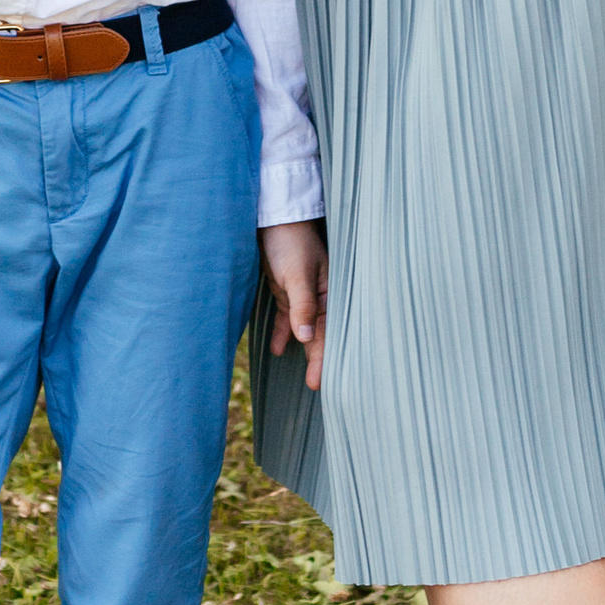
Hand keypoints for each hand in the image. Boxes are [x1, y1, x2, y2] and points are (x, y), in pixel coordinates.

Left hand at [260, 220, 327, 386]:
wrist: (274, 217)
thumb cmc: (291, 242)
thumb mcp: (298, 274)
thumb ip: (302, 306)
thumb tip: (305, 338)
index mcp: (330, 292)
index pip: (330, 332)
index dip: (325, 357)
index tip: (319, 382)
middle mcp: (321, 297)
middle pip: (320, 334)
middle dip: (318, 360)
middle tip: (314, 387)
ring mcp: (303, 295)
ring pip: (305, 329)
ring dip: (302, 349)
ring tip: (304, 377)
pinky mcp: (287, 291)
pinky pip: (288, 318)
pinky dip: (283, 333)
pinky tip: (278, 349)